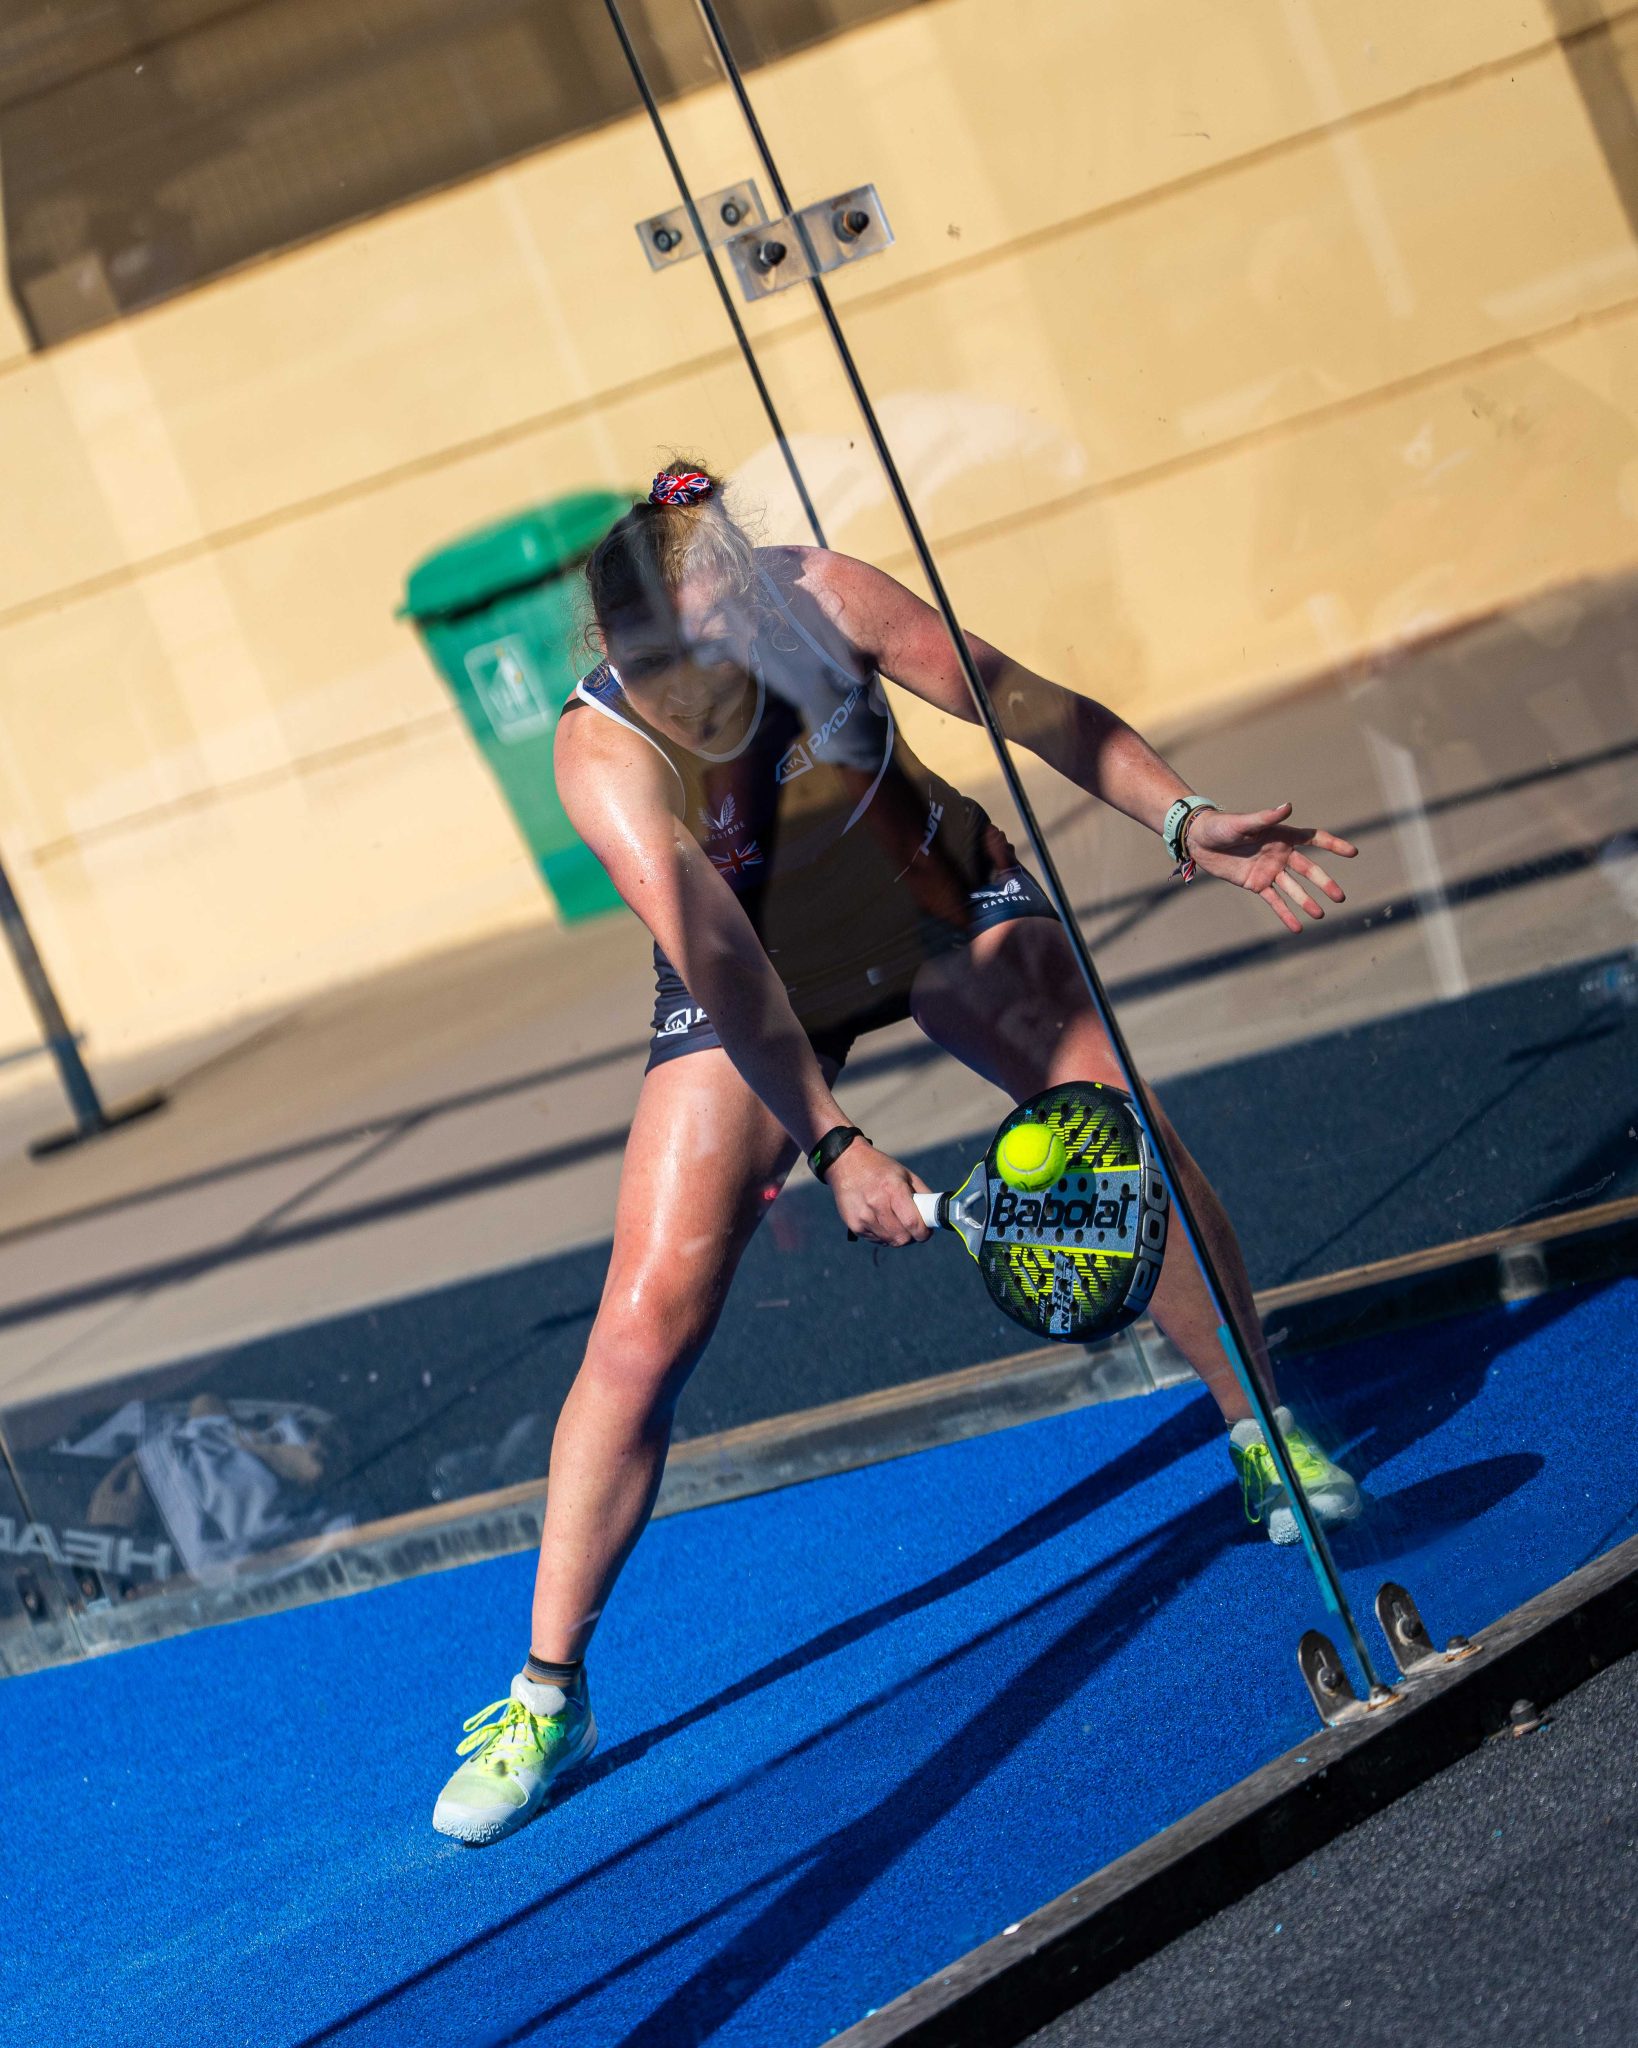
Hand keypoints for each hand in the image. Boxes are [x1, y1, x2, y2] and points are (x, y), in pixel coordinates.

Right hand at [827, 1140, 931, 1245]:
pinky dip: (883, 1235)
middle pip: (902, 1237)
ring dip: (897, 1236)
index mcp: (893, 1189)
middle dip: (912, 1236)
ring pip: (890, 1241)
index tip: (926, 1232)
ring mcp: (863, 1216)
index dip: (923, 1233)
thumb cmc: (880, 1168)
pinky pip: (876, 1240)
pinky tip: (881, 1220)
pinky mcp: (854, 1224)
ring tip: (896, 1222)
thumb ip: (922, 1193)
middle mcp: (877, 1204)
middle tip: (913, 1228)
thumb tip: (936, 1214)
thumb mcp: (905, 1174)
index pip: (912, 1223)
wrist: (846, 1162)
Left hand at [1185, 802, 1357, 933]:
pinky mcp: (1257, 884)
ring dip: (1307, 902)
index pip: (1314, 839)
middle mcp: (1281, 854)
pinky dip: (1285, 914)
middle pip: (1308, 870)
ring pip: (1294, 889)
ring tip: (1320, 915)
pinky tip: (1297, 928)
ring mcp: (1270, 870)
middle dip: (1324, 883)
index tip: (1353, 852)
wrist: (1199, 841)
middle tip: (1340, 897)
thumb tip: (1288, 806)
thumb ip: (1266, 818)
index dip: (1334, 845)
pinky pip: (1274, 901)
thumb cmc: (1221, 826)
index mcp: (1282, 835)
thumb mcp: (1243, 823)